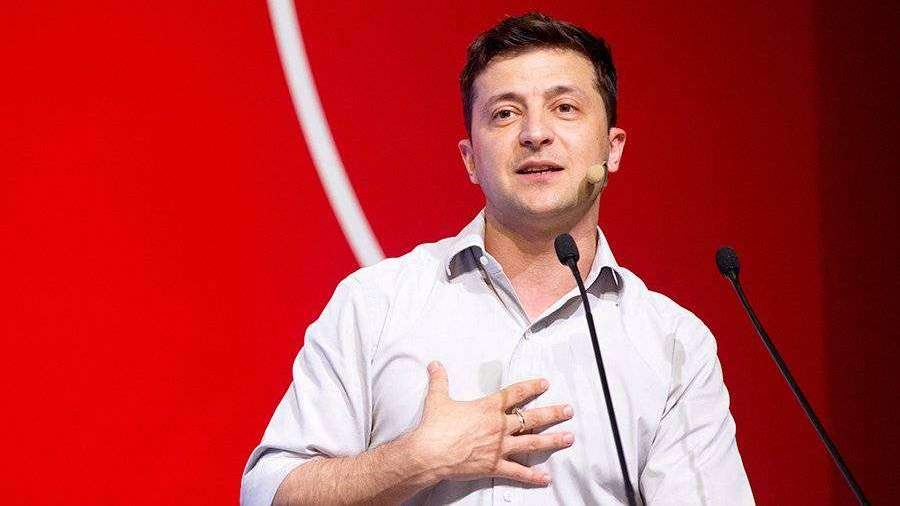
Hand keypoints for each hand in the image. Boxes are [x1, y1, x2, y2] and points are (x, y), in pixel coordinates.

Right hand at [410, 361, 574, 486]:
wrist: (429, 453)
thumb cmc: (434, 427)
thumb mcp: (437, 399)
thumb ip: (440, 380)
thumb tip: (435, 364)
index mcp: (488, 408)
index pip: (515, 394)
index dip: (531, 387)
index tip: (545, 384)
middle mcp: (499, 426)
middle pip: (531, 418)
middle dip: (552, 413)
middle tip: (568, 410)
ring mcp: (499, 447)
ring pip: (532, 443)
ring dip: (552, 440)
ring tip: (569, 437)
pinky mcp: (495, 466)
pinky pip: (518, 472)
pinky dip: (533, 476)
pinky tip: (546, 478)